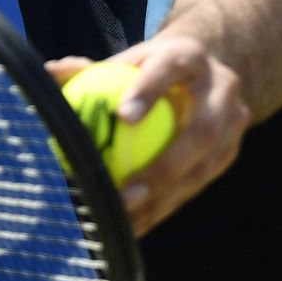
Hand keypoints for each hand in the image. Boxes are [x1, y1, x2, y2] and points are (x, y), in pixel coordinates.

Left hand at [49, 33, 251, 234]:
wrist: (202, 75)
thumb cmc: (148, 69)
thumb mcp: (125, 61)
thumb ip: (89, 69)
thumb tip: (47, 73)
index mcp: (189, 55)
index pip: (169, 68)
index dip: (149, 91)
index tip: (121, 117)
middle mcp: (221, 86)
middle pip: (200, 130)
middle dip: (165, 166)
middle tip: (125, 194)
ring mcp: (234, 121)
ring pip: (203, 166)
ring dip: (165, 198)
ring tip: (126, 220)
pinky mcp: (231, 151)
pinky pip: (199, 185)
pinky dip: (167, 206)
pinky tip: (136, 225)